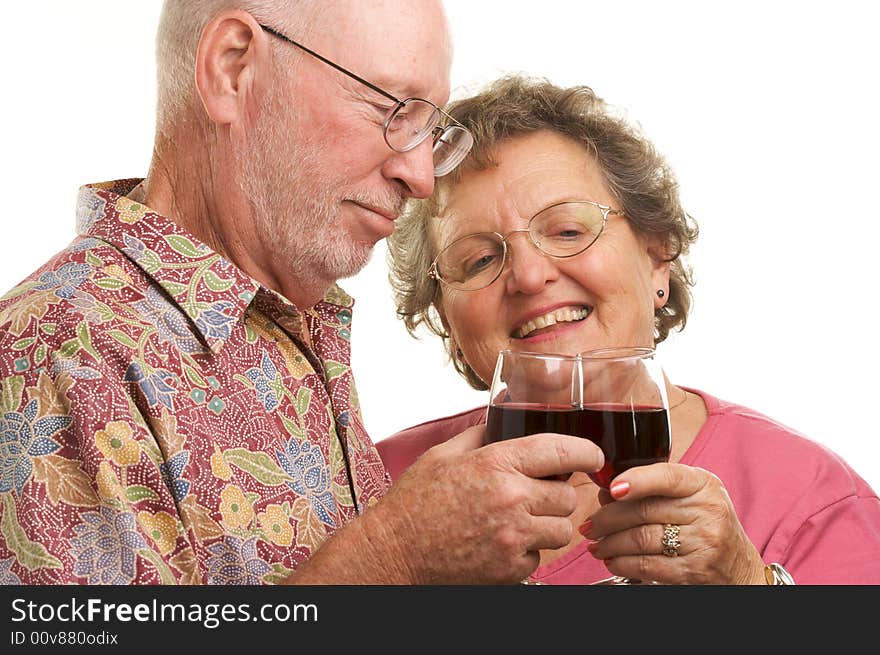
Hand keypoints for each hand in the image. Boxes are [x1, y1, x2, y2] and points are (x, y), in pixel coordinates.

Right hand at [342, 425, 603, 583]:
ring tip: (520, 522)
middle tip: (535, 496)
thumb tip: (503, 421)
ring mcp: (513, 537)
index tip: (593, 457)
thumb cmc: (415, 502)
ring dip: (548, 525)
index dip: (587, 453)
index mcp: (496, 463)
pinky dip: (528, 552)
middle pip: (568, 496)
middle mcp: (511, 499)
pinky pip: (540, 557)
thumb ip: (480, 436)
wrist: (395, 551)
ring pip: (562, 530)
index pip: (562, 451)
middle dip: (556, 495)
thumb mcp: (443, 455)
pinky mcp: (511, 568)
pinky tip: (502, 542)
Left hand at [582, 463, 765, 583]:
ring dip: (610, 543)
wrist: (741, 569)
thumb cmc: (708, 525)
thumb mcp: (691, 496)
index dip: (636, 481)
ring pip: (642, 539)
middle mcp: (707, 510)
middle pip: (644, 510)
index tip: (612, 489)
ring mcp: (704, 542)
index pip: (666, 477)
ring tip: (597, 544)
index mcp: (703, 484)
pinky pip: (648, 565)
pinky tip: (613, 560)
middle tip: (590, 525)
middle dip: (607, 519)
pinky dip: (623, 563)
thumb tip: (607, 492)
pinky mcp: (695, 570)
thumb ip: (654, 489)